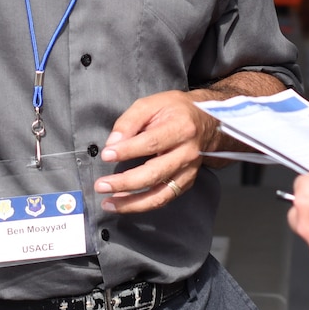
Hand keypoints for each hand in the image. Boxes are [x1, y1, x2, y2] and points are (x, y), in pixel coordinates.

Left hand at [94, 90, 219, 213]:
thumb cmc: (176, 110)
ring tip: (109, 203)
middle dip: (125, 182)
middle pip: (154, 173)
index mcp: (181, 128)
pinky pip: (163, 198)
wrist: (207, 120)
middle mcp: (187, 152)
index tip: (106, 155)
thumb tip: (112, 143)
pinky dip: (142, 205)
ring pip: (160, 194)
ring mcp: (188, 171)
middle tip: (101, 185)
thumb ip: (129, 121)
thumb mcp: (151, 104)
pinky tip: (124, 203)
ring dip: (132, 202)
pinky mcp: (186, 182)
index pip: (151, 142)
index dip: (127, 150)